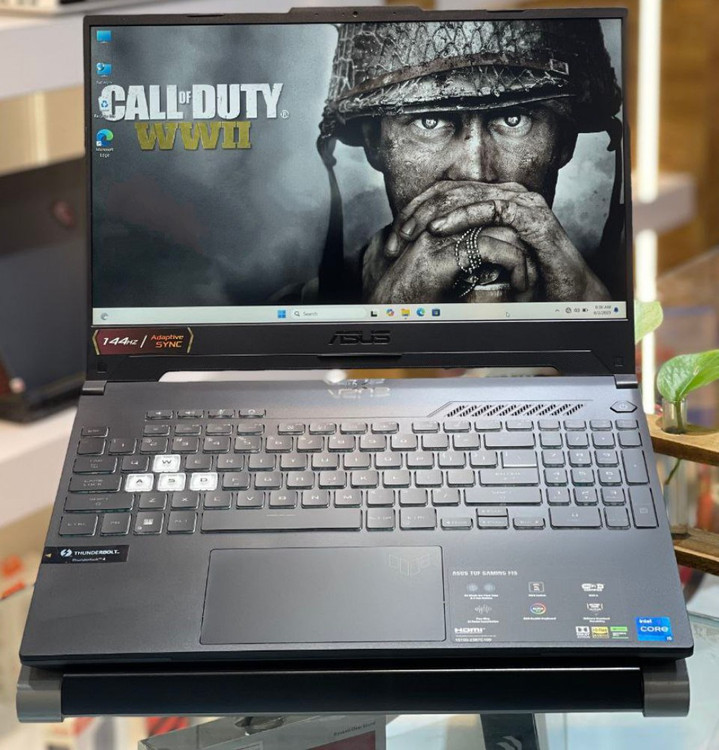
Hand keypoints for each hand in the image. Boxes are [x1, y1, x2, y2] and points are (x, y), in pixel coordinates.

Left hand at [381, 181, 609, 301]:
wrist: (567, 297)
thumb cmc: (528, 283)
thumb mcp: (482, 265)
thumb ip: (458, 253)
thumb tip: (420, 255)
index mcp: (492, 203)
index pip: (445, 194)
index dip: (415, 211)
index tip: (394, 237)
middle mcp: (505, 196)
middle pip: (450, 190)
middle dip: (417, 212)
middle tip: (396, 236)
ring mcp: (520, 202)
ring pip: (465, 195)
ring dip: (432, 214)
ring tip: (409, 233)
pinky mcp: (531, 215)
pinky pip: (490, 207)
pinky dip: (461, 217)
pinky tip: (439, 229)